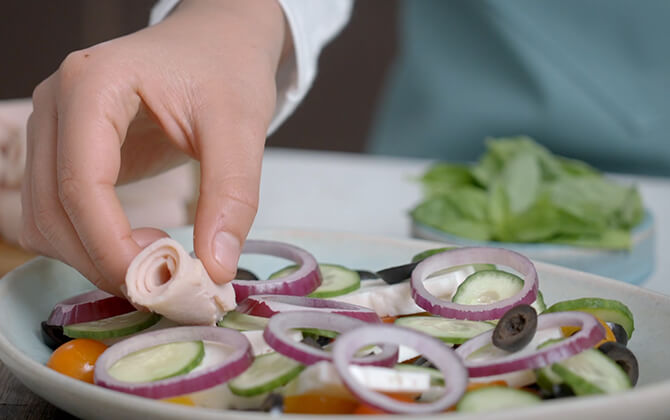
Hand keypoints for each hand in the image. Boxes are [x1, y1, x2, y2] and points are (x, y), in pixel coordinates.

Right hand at [20, 0, 289, 294]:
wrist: (216, 43)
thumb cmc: (227, 70)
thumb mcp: (242, 126)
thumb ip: (232, 195)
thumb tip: (216, 268)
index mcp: (93, 85)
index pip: (80, 183)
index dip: (112, 245)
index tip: (160, 282)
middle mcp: (57, 105)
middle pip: (52, 209)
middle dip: (103, 260)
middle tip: (167, 284)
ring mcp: (55, 128)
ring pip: (45, 220)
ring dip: (92, 258)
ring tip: (158, 262)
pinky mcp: (66, 151)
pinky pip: (57, 214)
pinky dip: (89, 245)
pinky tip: (138, 246)